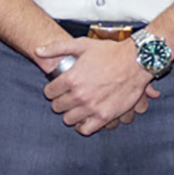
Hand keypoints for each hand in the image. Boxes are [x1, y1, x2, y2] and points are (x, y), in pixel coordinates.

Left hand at [31, 35, 153, 135]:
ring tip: (77, 107)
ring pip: (68, 119)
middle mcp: (79, 95)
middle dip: (60, 101)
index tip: (58, 88)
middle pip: (57, 107)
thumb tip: (37, 51)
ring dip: (70, 114)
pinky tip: (85, 118)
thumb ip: (57, 48)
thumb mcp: (82, 45)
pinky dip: (82, 126)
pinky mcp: (104, 116)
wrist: (136, 62)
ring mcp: (92, 107)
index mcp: (71, 79)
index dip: (52, 90)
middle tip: (68, 97)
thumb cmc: (110, 52)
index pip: (49, 93)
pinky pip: (85, 129)